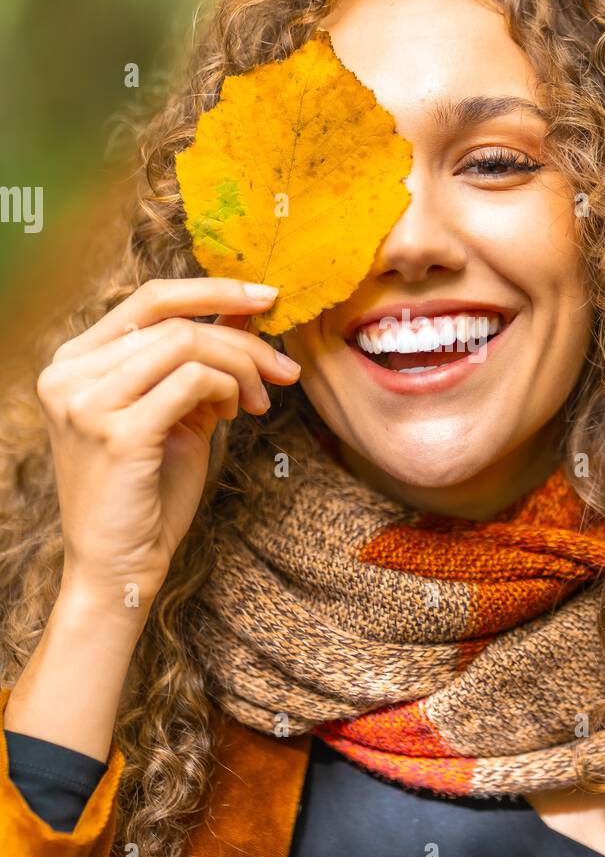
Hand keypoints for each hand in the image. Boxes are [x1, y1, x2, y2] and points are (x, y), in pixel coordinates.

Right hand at [36, 277, 300, 620]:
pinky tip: (232, 416)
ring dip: (241, 369)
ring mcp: (86, 402)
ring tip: (255, 403)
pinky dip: (226, 390)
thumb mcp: (174, 410)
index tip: (266, 298)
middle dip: (242, 338)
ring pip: (187, 345)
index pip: (149, 299)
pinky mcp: (116, 432)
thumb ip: (196, 360)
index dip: (213, 289)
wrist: (119, 567)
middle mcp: (69, 374)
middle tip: (283, 367)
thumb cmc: (148, 491)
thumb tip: (243, 311)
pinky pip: (193, 381)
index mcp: (75, 361)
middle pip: (175, 321)